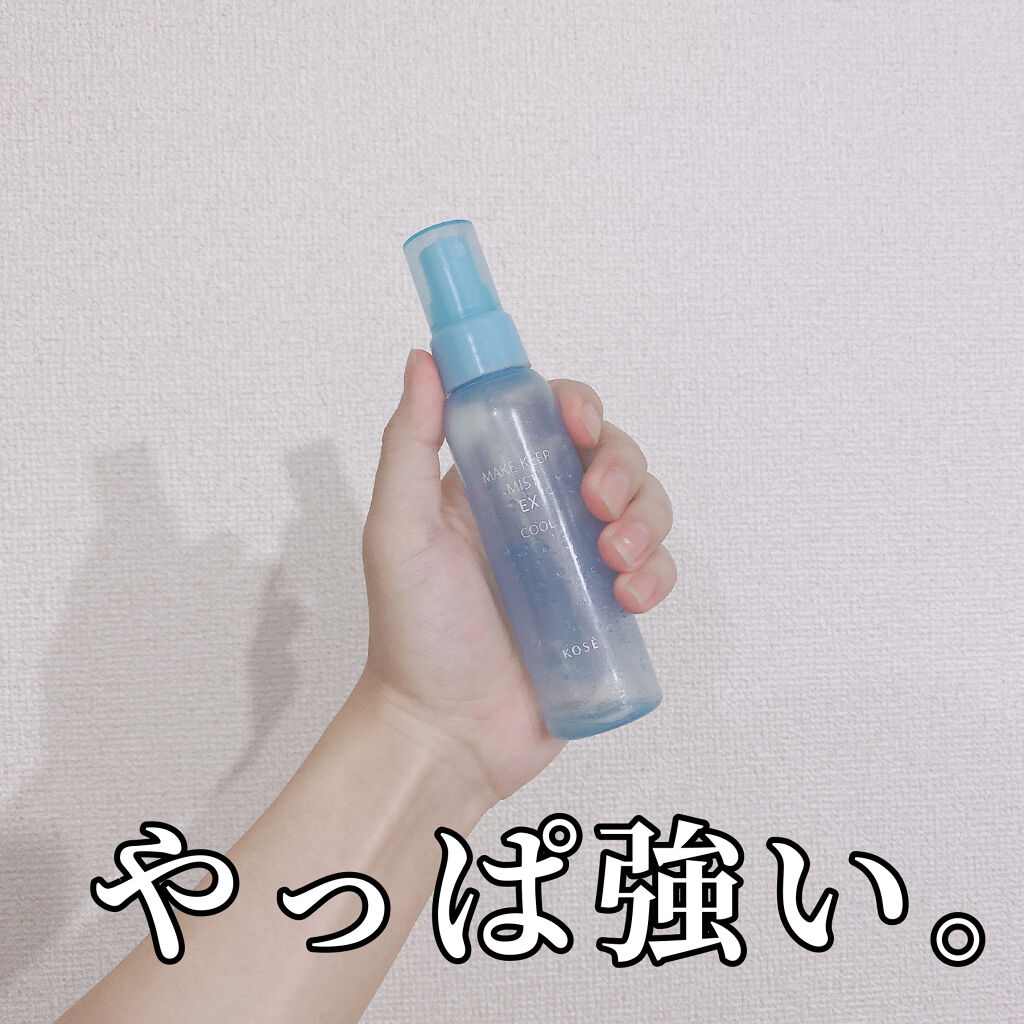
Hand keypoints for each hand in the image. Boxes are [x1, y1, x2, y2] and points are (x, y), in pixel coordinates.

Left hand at [357, 349, 675, 807]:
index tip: (577, 421)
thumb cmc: (414, 634)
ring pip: (642, 508)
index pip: (547, 417)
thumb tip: (424, 359)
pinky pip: (653, 572)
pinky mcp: (604, 610)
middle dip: (619, 466)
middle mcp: (539, 514)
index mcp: (493, 485)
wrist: (447, 732)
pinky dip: (657, 573)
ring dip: (646, 518)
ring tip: (616, 556)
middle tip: (597, 503)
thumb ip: (410, 444)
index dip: (575, 405)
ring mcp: (576, 562)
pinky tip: (630, 596)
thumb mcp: (399, 530)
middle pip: (608, 456)